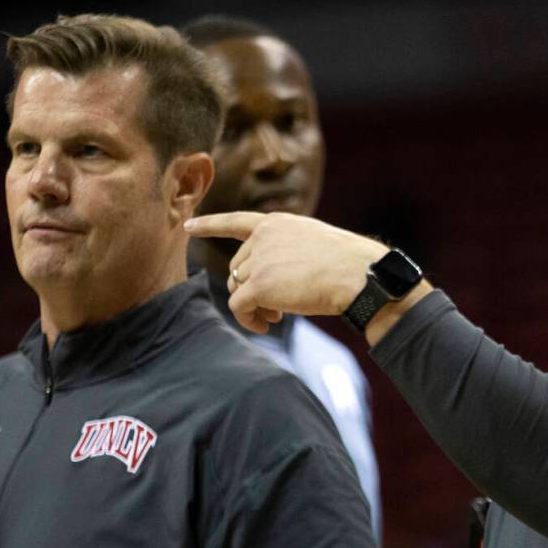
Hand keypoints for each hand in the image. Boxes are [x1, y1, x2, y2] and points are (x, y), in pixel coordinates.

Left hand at [184, 212, 390, 333]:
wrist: (357, 275)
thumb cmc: (347, 265)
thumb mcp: (314, 244)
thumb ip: (286, 252)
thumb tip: (266, 283)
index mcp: (278, 223)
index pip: (236, 221)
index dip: (211, 224)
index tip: (189, 225)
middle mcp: (263, 237)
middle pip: (238, 267)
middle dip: (252, 288)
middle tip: (276, 308)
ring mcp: (259, 260)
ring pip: (237, 288)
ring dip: (254, 305)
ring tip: (276, 317)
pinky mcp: (258, 285)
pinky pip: (239, 307)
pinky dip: (248, 320)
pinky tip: (266, 326)